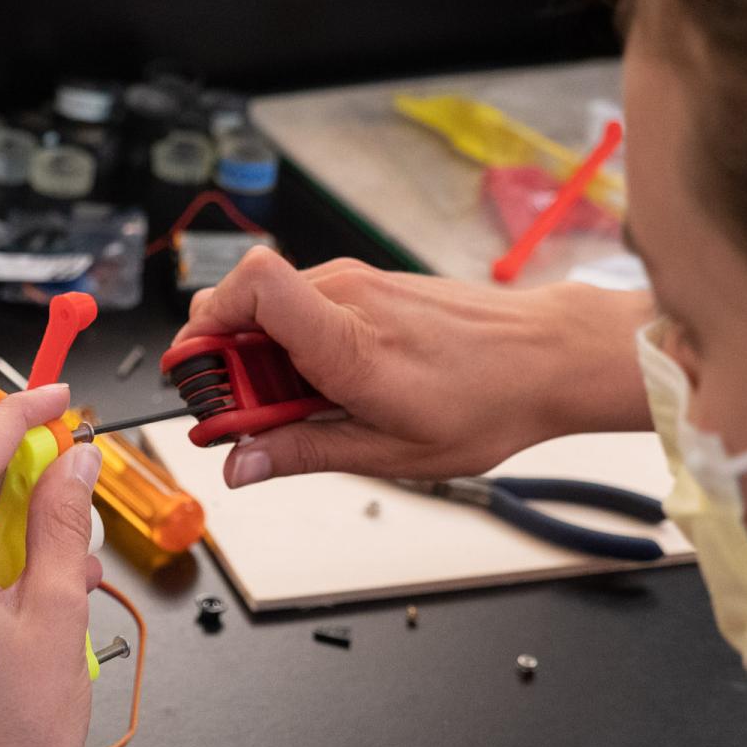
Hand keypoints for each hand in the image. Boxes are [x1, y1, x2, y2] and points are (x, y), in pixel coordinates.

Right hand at [173, 248, 652, 485]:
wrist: (549, 357)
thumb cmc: (486, 402)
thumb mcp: (390, 452)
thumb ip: (303, 452)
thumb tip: (240, 464)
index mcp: (346, 340)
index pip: (250, 287)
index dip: (204, 329)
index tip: (198, 381)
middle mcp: (346, 294)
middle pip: (241, 301)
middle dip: (224, 361)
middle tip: (247, 414)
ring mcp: (357, 281)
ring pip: (269, 306)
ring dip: (261, 356)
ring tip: (301, 404)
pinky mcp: (367, 282)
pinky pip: (304, 304)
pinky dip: (294, 343)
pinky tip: (329, 383)